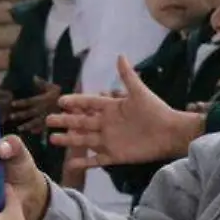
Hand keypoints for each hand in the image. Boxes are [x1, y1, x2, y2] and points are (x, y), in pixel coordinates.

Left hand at [4, 82, 62, 134]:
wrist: (74, 104)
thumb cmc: (62, 94)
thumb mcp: (53, 87)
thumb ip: (42, 83)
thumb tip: (34, 77)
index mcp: (42, 100)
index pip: (29, 101)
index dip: (20, 103)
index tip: (12, 104)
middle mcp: (42, 109)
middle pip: (30, 112)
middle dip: (20, 115)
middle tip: (10, 117)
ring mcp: (46, 117)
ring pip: (35, 122)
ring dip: (27, 125)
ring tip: (19, 128)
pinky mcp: (52, 123)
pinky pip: (44, 128)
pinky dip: (38, 130)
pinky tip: (32, 132)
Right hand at [47, 55, 203, 166]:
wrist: (171, 133)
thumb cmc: (156, 111)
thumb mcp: (140, 92)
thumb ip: (128, 76)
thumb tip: (120, 55)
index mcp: (111, 108)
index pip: (88, 103)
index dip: (75, 102)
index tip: (60, 100)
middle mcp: (107, 124)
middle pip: (81, 122)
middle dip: (65, 120)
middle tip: (48, 120)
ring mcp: (109, 140)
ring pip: (84, 140)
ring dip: (69, 139)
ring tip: (52, 139)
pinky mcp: (115, 155)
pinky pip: (96, 160)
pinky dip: (84, 162)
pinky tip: (71, 164)